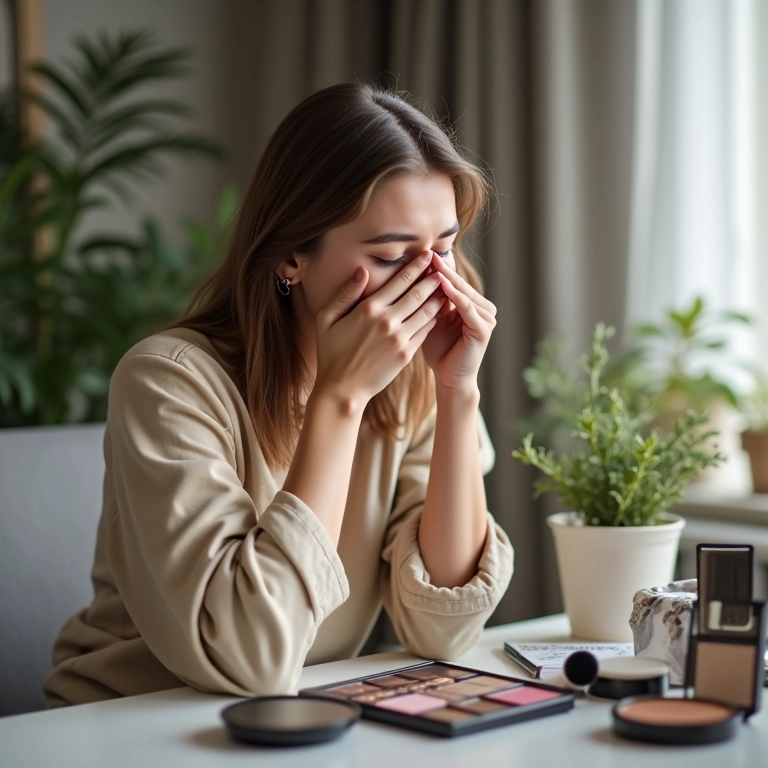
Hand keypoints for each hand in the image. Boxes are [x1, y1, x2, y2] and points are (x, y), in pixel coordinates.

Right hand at [314, 251, 446, 404]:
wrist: (343, 389)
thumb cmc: (331, 352)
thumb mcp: (327, 319)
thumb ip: (345, 293)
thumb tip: (363, 271)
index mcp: (368, 309)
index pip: (399, 282)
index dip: (416, 266)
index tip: (427, 255)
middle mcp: (387, 321)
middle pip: (418, 294)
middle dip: (433, 278)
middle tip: (444, 266)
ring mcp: (399, 339)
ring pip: (426, 312)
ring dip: (438, 297)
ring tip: (447, 286)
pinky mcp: (406, 354)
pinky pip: (425, 331)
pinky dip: (434, 318)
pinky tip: (439, 311)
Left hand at [421, 251, 496, 391]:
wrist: (449, 379)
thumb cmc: (437, 352)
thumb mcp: (430, 320)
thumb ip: (428, 300)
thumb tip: (414, 275)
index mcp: (470, 304)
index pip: (452, 281)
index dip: (436, 268)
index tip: (419, 254)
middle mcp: (482, 308)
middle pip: (459, 283)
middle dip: (442, 269)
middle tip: (426, 253)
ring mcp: (486, 318)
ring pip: (464, 293)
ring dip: (448, 279)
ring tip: (433, 265)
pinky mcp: (484, 328)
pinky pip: (467, 308)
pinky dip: (455, 296)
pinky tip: (443, 286)